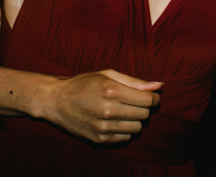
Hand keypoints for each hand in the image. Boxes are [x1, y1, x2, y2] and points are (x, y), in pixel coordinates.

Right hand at [46, 70, 162, 143]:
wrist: (56, 101)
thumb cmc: (83, 84)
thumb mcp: (108, 75)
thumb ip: (135, 81)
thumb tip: (159, 85)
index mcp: (112, 90)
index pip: (148, 100)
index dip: (154, 98)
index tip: (151, 96)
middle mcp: (108, 110)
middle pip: (144, 114)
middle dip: (144, 108)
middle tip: (135, 102)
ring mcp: (103, 127)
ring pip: (137, 128)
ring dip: (136, 120)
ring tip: (125, 111)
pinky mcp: (99, 140)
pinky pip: (125, 138)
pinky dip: (125, 130)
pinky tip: (116, 121)